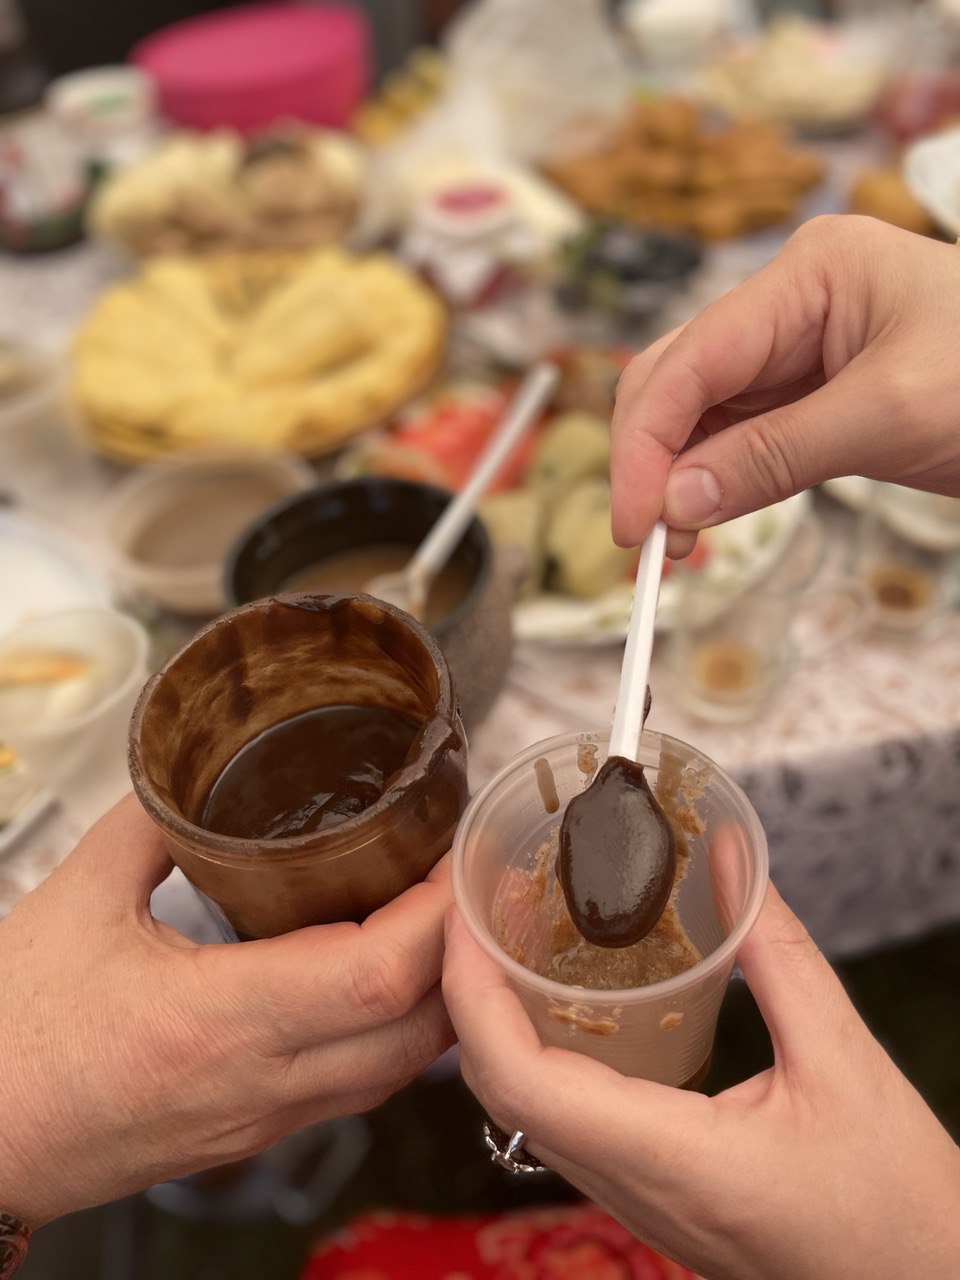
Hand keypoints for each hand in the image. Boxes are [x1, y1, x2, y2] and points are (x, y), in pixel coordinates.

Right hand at [0, 794, 452, 1227]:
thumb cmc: (10, 1038)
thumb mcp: (74, 903)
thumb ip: (146, 825)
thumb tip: (194, 768)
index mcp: (216, 1019)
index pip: (378, 976)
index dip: (437, 915)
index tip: (453, 854)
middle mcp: (258, 1082)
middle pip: (417, 1029)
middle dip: (460, 951)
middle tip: (460, 874)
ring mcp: (262, 1118)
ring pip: (398, 1070)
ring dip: (438, 996)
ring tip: (434, 918)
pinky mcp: (253, 1133)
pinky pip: (358, 1088)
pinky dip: (396, 1031)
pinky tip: (384, 979)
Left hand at [443, 886, 959, 1279]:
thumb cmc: (898, 1204)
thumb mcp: (843, 1061)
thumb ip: (778, 951)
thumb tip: (730, 855)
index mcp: (663, 1157)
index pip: (515, 1077)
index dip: (468, 991)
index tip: (460, 914)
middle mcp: (628, 1186)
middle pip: (499, 1090)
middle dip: (466, 993)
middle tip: (476, 906)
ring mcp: (633, 1201)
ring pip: (524, 1111)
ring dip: (494, 1023)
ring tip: (504, 937)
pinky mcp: (650, 1196)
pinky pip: (563, 1122)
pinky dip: (535, 1053)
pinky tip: (558, 1002)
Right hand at [611, 216, 959, 556]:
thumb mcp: (890, 417)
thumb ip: (774, 456)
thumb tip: (678, 501)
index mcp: (809, 274)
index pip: (692, 359)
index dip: (647, 443)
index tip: (633, 523)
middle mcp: (789, 303)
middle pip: (677, 377)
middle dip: (650, 457)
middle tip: (645, 543)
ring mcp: (795, 347)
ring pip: (697, 410)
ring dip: (673, 474)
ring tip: (673, 545)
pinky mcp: (808, 392)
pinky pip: (736, 434)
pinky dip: (711, 478)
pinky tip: (702, 518)